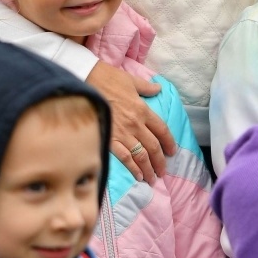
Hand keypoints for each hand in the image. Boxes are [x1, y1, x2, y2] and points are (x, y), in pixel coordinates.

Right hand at [87, 61, 175, 183]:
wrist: (85, 82)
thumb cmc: (107, 79)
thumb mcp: (131, 80)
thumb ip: (146, 87)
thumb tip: (158, 88)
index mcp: (143, 110)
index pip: (161, 130)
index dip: (169, 142)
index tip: (172, 151)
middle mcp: (135, 124)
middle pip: (153, 146)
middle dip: (160, 161)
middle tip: (163, 171)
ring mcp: (122, 133)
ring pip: (141, 155)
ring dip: (149, 168)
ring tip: (153, 178)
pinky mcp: (109, 139)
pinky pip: (124, 157)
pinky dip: (133, 168)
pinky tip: (138, 176)